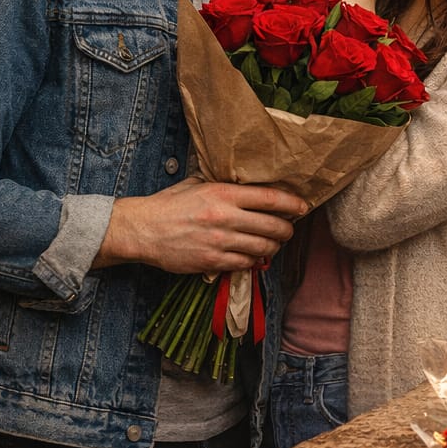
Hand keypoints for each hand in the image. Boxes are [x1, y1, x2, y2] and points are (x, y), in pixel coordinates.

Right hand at [94, 178, 308, 272]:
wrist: (143, 229)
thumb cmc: (170, 204)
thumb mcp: (197, 184)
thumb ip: (224, 185)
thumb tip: (250, 184)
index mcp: (223, 193)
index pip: (270, 198)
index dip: (292, 203)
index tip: (303, 206)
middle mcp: (226, 217)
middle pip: (273, 226)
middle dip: (287, 229)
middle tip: (288, 229)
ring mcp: (220, 242)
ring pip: (264, 248)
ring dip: (273, 247)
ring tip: (272, 244)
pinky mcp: (213, 261)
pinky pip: (246, 264)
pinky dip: (253, 261)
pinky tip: (252, 256)